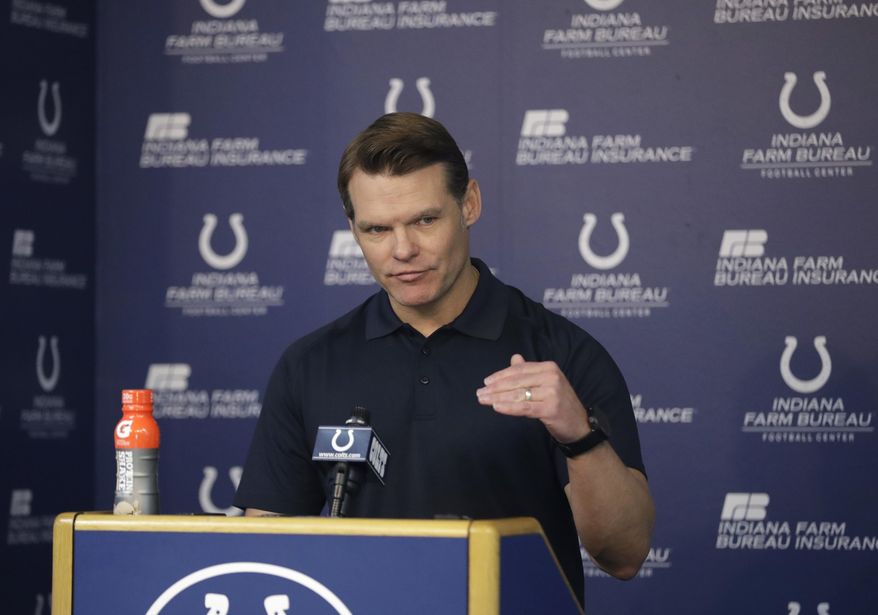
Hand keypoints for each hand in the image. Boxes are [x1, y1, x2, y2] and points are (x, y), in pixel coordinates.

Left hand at [476, 354, 590, 442]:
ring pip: (518, 394)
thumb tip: (514, 357)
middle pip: (517, 381)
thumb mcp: (546, 383)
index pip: (519, 370)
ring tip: (483, 400)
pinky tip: (496, 407)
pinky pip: (524, 407)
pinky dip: (509, 407)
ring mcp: (552, 392)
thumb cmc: (559, 403)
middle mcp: (551, 377)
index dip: (501, 376)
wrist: (579, 425)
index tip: (486, 382)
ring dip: (498, 397)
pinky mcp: (551, 408)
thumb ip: (529, 371)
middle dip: (496, 388)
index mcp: (549, 368)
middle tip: (480, 393)